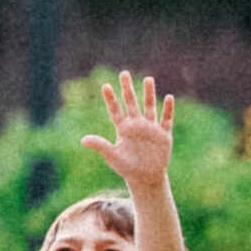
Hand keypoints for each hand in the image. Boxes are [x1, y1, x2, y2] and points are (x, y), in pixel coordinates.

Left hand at [82, 69, 175, 189]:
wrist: (146, 178)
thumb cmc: (127, 167)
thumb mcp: (112, 156)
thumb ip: (100, 145)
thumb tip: (83, 140)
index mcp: (123, 129)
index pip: (115, 110)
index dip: (111, 99)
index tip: (105, 86)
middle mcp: (136, 125)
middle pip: (131, 103)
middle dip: (127, 89)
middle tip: (123, 73)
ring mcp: (150, 128)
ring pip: (149, 107)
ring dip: (149, 94)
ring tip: (148, 79)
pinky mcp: (163, 134)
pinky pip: (166, 119)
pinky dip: (168, 110)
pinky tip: (168, 97)